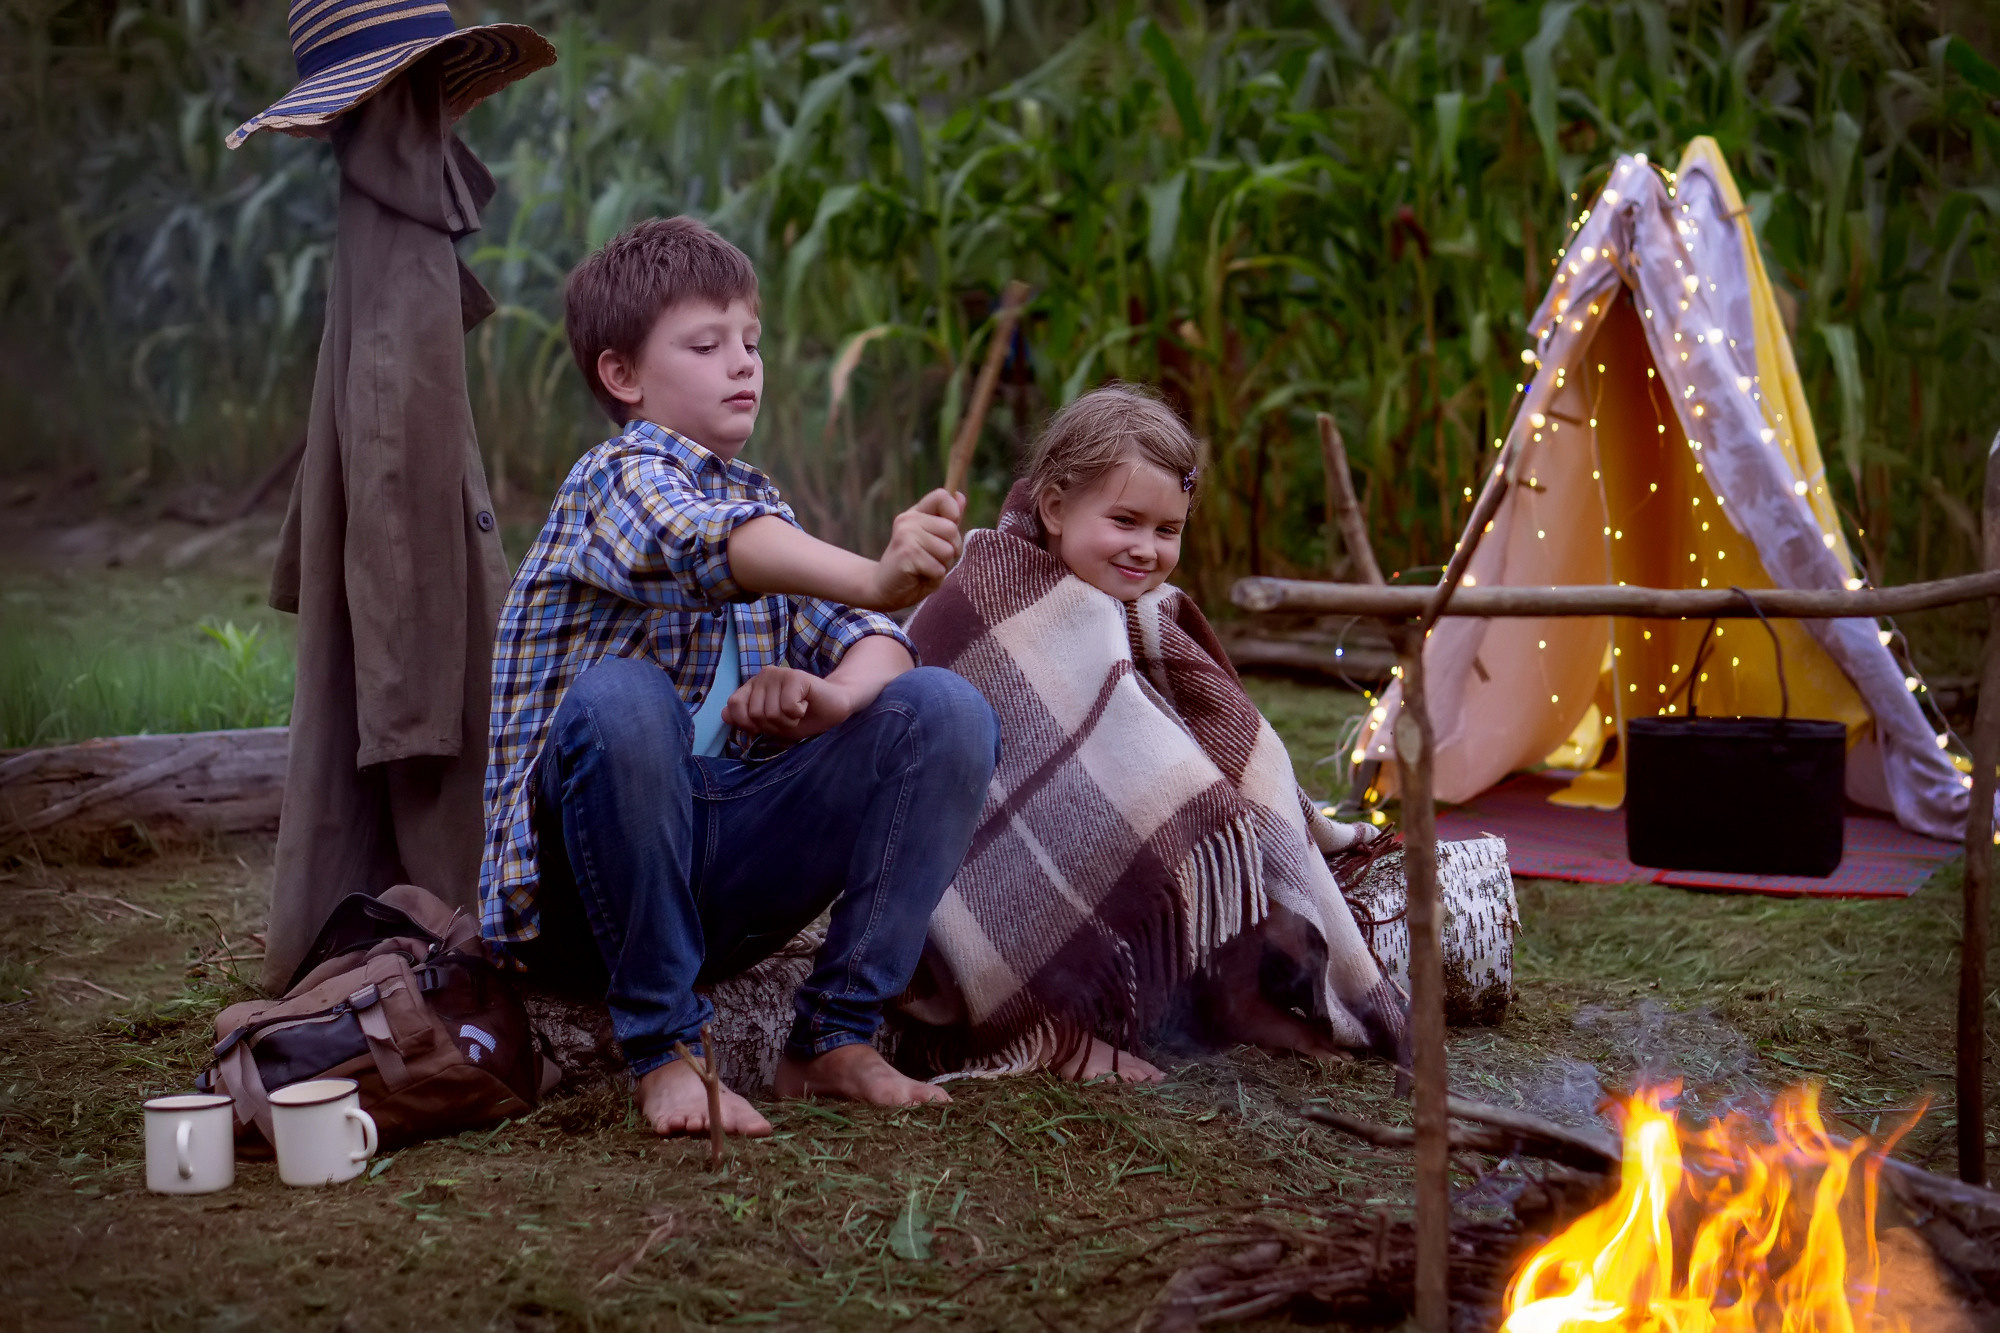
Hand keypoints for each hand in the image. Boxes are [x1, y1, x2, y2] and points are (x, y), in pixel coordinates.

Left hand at [721, 665, 856, 740]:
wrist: (833, 709)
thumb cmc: (802, 718)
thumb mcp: (771, 726)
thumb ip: (746, 720)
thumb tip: (724, 714)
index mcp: (752, 686)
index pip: (733, 706)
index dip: (749, 724)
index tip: (769, 723)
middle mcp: (763, 676)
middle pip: (754, 714)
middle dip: (774, 725)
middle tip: (789, 717)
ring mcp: (779, 673)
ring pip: (772, 713)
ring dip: (788, 721)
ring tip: (798, 711)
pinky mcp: (796, 676)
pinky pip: (788, 707)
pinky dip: (798, 714)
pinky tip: (805, 705)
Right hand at [865, 489, 964, 610]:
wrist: (885, 589)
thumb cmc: (916, 567)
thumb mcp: (935, 541)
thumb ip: (947, 520)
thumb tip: (960, 495)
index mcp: (916, 513)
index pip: (942, 496)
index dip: (953, 513)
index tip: (946, 533)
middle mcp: (909, 520)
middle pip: (951, 529)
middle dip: (952, 550)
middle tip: (933, 559)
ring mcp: (905, 536)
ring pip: (947, 551)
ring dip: (942, 566)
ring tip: (925, 568)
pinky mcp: (906, 554)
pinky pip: (938, 568)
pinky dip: (934, 578)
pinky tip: (918, 576)